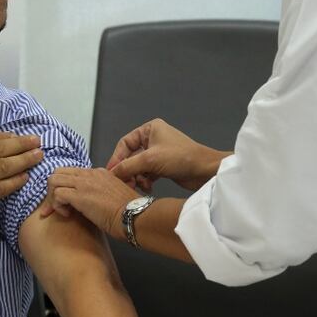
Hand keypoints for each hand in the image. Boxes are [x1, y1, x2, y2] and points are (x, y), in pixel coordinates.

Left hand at [41, 167, 139, 240]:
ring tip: (62, 211)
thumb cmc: (129, 212)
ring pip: (53, 180)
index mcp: (99, 173)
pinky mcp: (79, 195)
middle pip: (59, 172)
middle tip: (58, 207)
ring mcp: (84, 183)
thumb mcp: (115, 197)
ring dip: (53, 197)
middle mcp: (90, 174)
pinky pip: (56, 194)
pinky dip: (56, 206)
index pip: (72, 173)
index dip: (66, 188)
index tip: (67, 205)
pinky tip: (68, 216)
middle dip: (53, 190)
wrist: (135, 216)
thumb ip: (102, 194)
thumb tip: (91, 204)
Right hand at [106, 118, 228, 191]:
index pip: (125, 143)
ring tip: (138, 186)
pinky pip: (147, 173)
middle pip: (131, 156)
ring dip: (137, 177)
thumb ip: (128, 166)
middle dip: (128, 170)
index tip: (111, 172)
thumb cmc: (181, 158)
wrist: (205, 171)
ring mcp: (159, 153)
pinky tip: (147, 188)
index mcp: (150, 129)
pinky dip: (145, 180)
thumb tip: (111, 173)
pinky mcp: (164, 166)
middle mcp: (154, 139)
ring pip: (139, 166)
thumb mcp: (150, 160)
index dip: (117, 157)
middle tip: (124, 183)